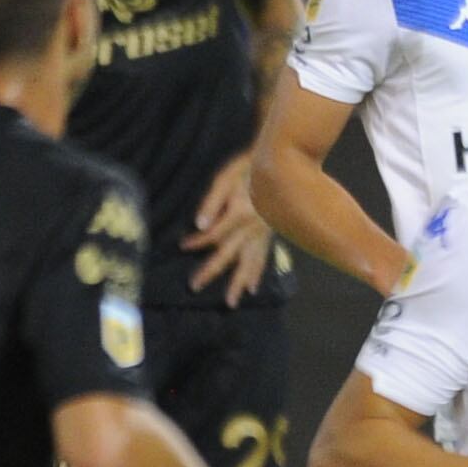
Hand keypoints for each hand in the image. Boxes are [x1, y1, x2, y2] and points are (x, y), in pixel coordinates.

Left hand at [184, 153, 274, 305]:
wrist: (285, 165)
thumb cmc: (251, 167)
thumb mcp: (227, 178)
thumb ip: (213, 202)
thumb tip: (199, 225)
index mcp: (240, 214)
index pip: (213, 235)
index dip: (196, 241)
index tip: (182, 246)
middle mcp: (252, 228)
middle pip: (229, 255)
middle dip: (210, 271)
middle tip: (194, 287)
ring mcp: (263, 233)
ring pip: (250, 263)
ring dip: (239, 283)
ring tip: (231, 301)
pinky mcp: (270, 234)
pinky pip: (264, 258)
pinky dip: (258, 274)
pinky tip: (254, 287)